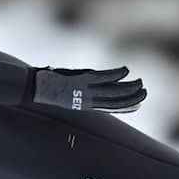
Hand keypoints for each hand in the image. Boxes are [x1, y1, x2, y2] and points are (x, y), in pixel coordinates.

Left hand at [30, 66, 145, 113]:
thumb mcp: (65, 94)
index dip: (126, 107)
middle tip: (145, 92)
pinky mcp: (82, 80)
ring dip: (129, 87)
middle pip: (116, 102)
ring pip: (113, 91)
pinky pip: (104, 77)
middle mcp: (87, 101)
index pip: (110, 109)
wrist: (33, 88)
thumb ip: (79, 90)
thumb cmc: (47, 89)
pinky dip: (117, 74)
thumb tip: (88, 83)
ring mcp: (85, 91)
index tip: (139, 104)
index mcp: (84, 106)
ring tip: (141, 82)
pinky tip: (126, 70)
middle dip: (132, 98)